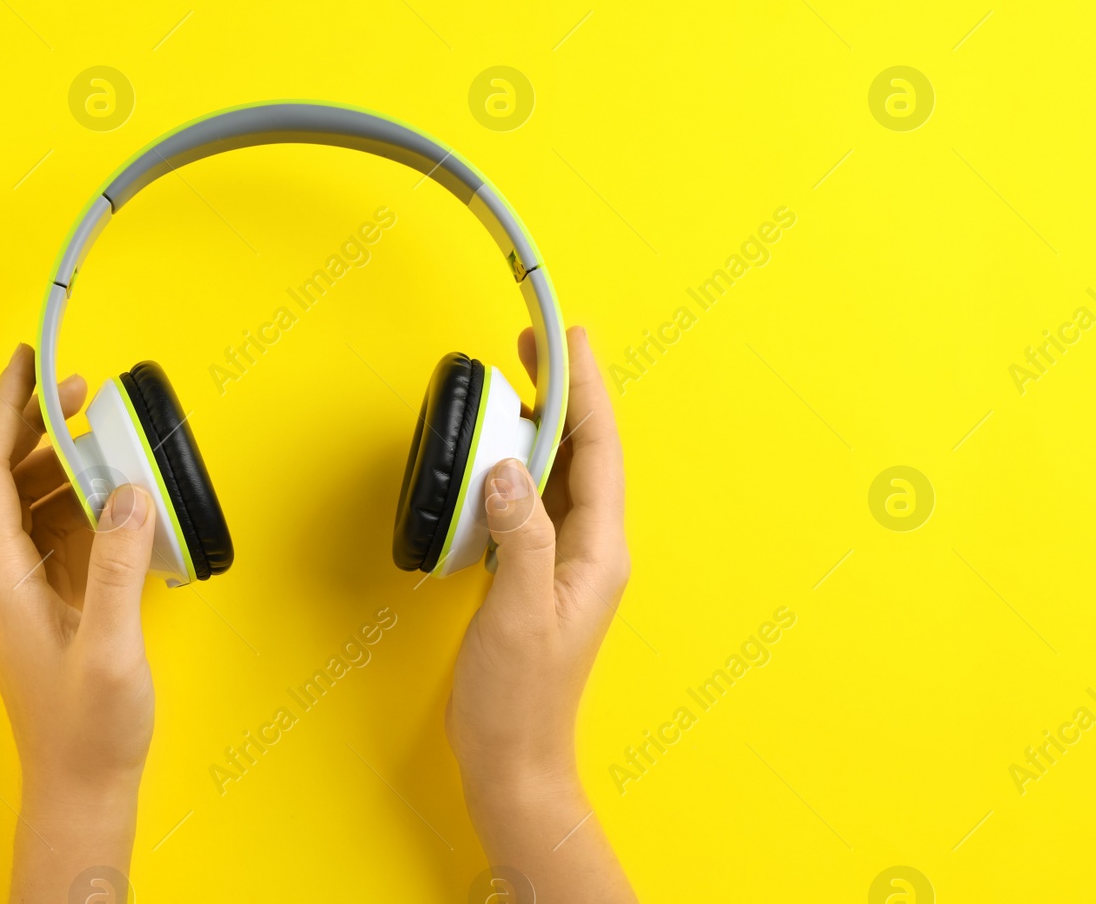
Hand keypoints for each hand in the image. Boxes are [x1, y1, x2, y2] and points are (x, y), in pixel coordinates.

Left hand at [0, 344, 157, 902]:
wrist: (82, 785)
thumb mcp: (110, 648)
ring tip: (99, 427)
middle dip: (31, 423)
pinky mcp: (46, 596)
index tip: (27, 365)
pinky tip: (111, 485)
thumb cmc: (89, 729)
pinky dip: (78, 494)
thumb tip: (126, 490)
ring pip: (25, 498)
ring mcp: (19, 585)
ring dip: (56, 458)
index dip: (1, 412)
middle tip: (76, 386)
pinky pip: (53, 525)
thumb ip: (116, 565)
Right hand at [447, 326, 636, 901]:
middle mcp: (590, 547)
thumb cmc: (518, 696)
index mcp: (599, 550)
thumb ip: (517, 535)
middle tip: (531, 341)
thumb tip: (505, 468)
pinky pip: (534, 498)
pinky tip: (496, 452)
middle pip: (583, 449)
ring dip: (539, 421)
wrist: (513, 759)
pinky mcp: (535, 571)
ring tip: (514, 381)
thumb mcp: (518, 612)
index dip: (584, 387)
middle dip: (563, 390)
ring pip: (559, 470)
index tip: (565, 337)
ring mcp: (564, 559)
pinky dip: (518, 462)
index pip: (597, 448)